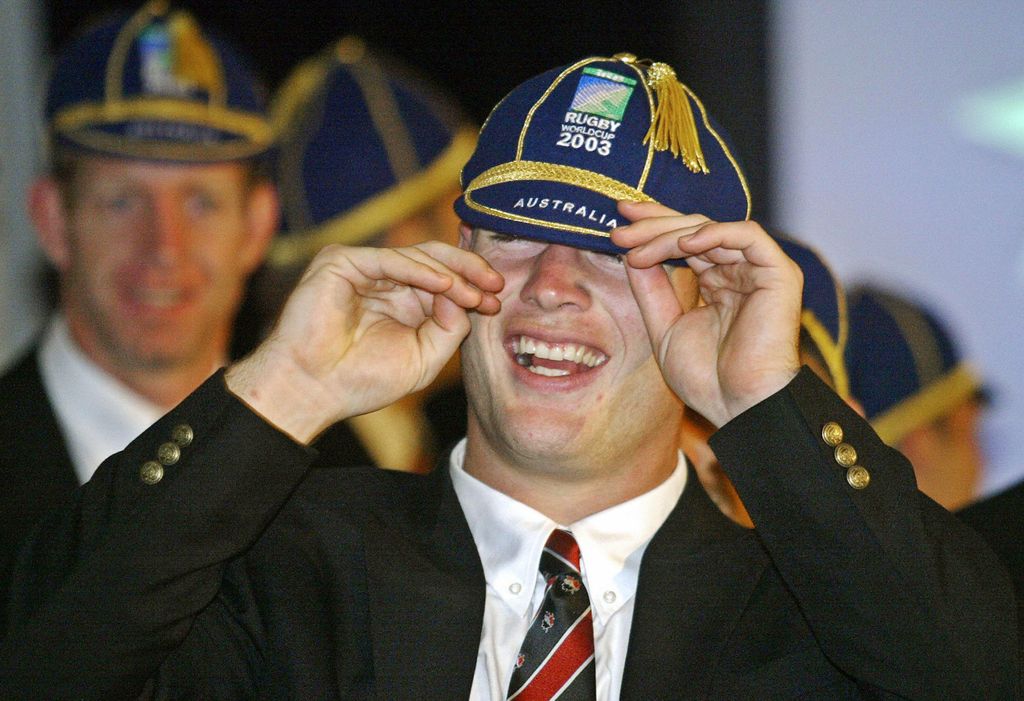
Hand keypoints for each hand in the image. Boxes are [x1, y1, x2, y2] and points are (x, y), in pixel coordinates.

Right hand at [226, 242, 502, 443]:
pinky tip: (445, 285)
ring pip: (416, 257)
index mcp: (403, 300)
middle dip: (468, 270)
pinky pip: (389, 260)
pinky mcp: (341, 262)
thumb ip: (449, 327)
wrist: (313, 390)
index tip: (498, 300)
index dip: (472, 286)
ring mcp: (362, 268)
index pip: (444, 280)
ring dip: (450, 274)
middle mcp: (384, 280)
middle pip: (435, 260)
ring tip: (473, 293)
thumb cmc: (362, 380)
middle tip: (495, 284)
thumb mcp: (424, 358)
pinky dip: (420, 270)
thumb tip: (463, 294)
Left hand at [611, 201, 801, 426]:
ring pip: (714, 230)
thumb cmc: (706, 379)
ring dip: (672, 233)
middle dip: (655, 225)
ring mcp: (760, 271)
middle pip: (696, 229)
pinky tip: (685, 244)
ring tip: (638, 247)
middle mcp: (739, 272)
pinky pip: (749, 236)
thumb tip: (629, 254)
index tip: (618, 222)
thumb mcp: (665, 327)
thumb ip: (651, 291)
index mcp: (718, 284)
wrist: (738, 406)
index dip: (653, 228)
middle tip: (619, 227)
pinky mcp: (780, 273)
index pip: (685, 242)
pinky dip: (716, 233)